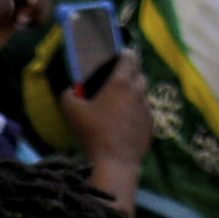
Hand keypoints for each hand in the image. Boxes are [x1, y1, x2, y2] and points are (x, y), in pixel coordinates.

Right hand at [62, 40, 156, 198]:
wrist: (115, 163)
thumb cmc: (93, 133)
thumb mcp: (72, 113)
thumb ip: (68, 96)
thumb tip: (70, 91)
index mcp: (120, 82)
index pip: (129, 58)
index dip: (124, 55)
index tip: (119, 56)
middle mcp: (137, 92)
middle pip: (138, 74)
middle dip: (130, 73)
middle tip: (116, 81)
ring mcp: (146, 109)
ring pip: (142, 94)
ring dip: (133, 94)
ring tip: (118, 104)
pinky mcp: (150, 126)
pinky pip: (144, 113)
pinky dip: (136, 113)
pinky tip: (124, 124)